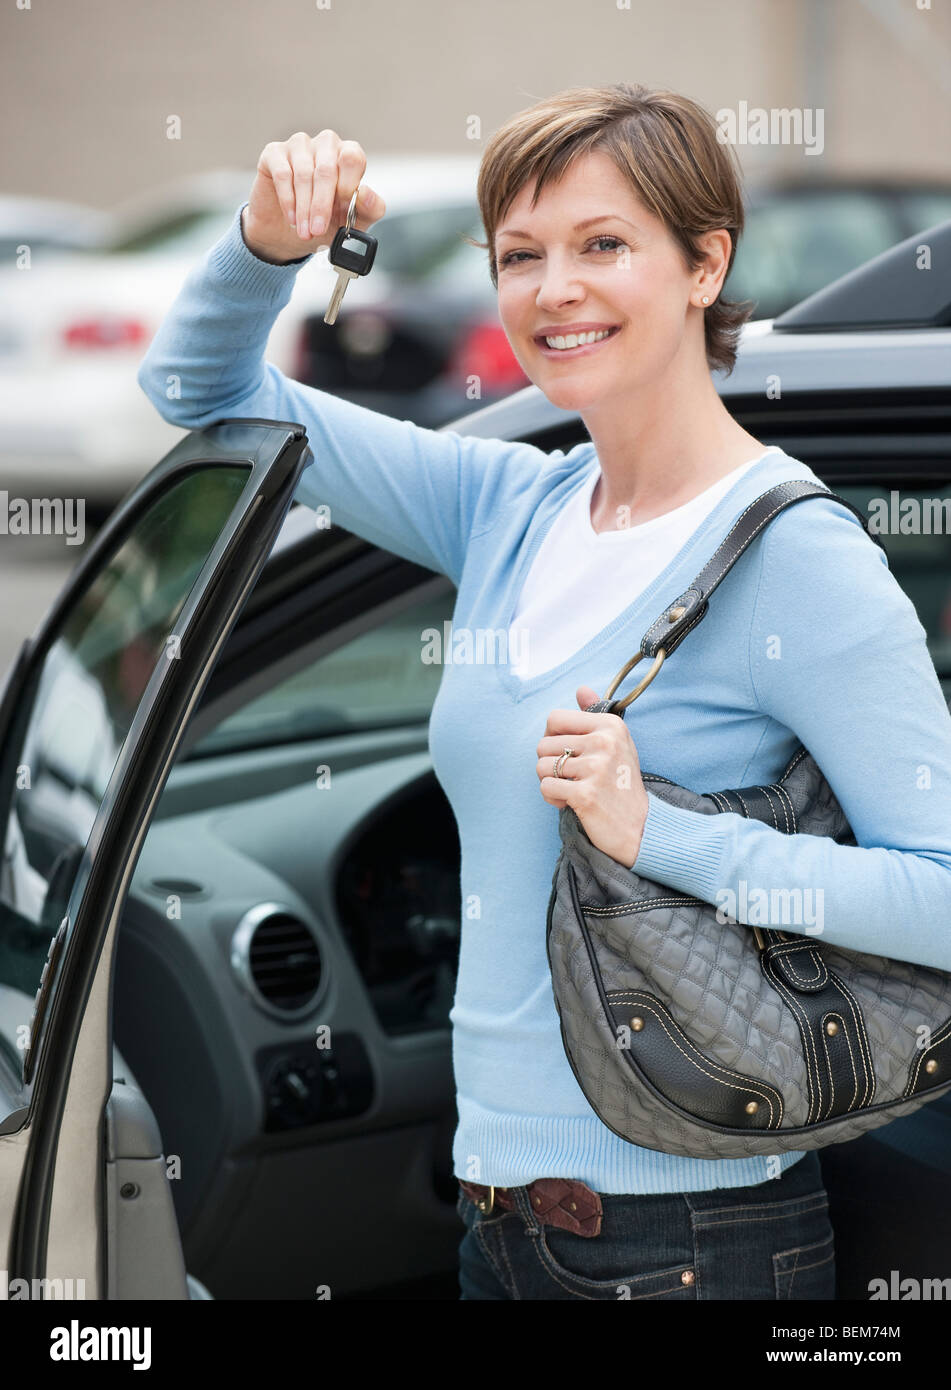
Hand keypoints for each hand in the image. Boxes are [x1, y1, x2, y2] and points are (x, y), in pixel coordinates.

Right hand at [242, 129, 385, 263]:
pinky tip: (291, 218)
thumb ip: (370, 209)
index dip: (347, 186)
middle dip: (322, 205)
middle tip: (317, 229)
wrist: (288, 233)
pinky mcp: (274, 153)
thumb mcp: (353, 223)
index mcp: (349, 156)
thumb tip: (366, 193)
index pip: (353, 158)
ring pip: (304, 174)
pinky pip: (283, 174)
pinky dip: (288, 200)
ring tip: (304, 231)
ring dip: (304, 208)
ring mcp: (299, 145)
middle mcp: (325, 145)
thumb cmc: (324, 222)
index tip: (342, 211)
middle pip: (327, 169)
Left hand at [536, 685, 649, 866]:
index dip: (552, 737)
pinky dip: (553, 798)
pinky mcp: (585, 794)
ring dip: (551, 782)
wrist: (641, 826)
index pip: (555, 718)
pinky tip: (571, 802)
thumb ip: (595, 714)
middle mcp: (604, 742)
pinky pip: (545, 787)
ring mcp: (595, 768)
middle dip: (549, 764)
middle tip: (571, 777)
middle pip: (543, 744)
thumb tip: (581, 689)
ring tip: (572, 789)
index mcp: (610, 725)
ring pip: (540, 766)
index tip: (567, 752)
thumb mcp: (617, 743)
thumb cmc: (623, 783)